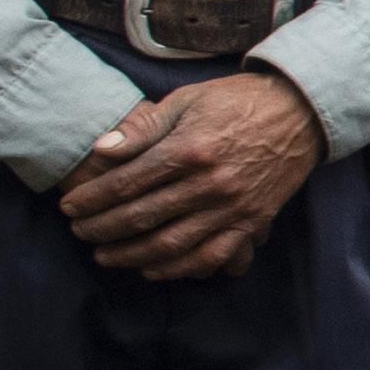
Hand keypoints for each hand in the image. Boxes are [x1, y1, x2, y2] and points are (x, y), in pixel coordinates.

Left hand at [57, 68, 324, 280]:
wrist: (299, 111)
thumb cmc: (237, 101)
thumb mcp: (186, 100)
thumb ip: (143, 127)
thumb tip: (101, 149)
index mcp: (189, 149)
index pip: (127, 183)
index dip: (93, 199)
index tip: (70, 207)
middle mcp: (209, 183)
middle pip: (142, 216)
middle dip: (102, 228)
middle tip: (78, 233)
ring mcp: (232, 207)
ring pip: (170, 244)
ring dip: (131, 255)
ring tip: (105, 256)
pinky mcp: (251, 223)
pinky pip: (210, 257)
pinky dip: (178, 269)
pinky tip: (152, 269)